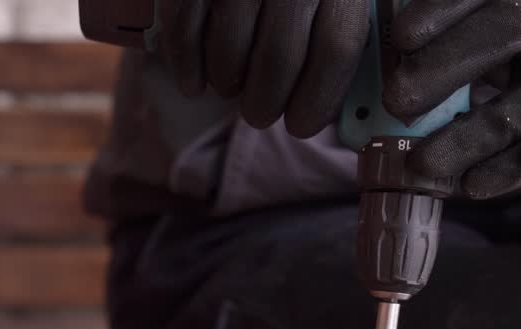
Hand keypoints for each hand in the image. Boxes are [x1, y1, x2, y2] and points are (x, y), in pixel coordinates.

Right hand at [159, 0, 369, 135]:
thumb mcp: (332, 0)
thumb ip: (335, 41)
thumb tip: (335, 111)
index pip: (336, 48)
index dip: (318, 100)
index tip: (302, 125)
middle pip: (279, 57)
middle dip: (265, 103)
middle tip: (259, 114)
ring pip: (229, 50)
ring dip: (227, 84)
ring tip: (230, 86)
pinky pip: (184, 31)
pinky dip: (186, 68)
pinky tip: (193, 84)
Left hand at [385, 0, 520, 197]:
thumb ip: (474, 45)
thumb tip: (393, 76)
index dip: (444, 8)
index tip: (403, 37)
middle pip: (509, 28)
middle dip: (444, 66)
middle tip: (395, 101)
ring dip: (468, 138)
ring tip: (420, 165)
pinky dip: (511, 168)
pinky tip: (472, 186)